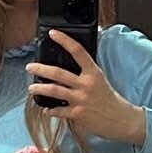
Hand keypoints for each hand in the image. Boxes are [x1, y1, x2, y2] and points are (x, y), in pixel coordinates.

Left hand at [27, 31, 146, 145]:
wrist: (121, 119)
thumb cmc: (110, 99)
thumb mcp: (100, 80)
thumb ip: (86, 74)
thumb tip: (67, 69)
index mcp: (93, 73)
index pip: (78, 51)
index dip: (64, 40)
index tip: (52, 33)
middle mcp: (86, 84)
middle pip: (58, 73)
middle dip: (41, 69)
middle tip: (30, 67)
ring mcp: (81, 99)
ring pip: (55, 91)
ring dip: (40, 89)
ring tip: (31, 88)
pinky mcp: (78, 114)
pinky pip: (59, 111)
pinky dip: (50, 111)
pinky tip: (46, 110)